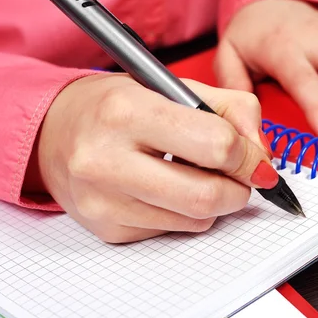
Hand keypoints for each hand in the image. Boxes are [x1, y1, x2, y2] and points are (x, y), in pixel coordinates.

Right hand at [27, 74, 274, 242]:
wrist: (55, 132)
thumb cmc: (116, 106)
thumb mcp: (173, 86)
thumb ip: (231, 109)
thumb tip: (263, 155)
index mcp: (127, 112)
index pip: (215, 146)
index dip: (249, 156)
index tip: (257, 160)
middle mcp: (106, 160)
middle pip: (206, 196)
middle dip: (239, 190)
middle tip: (241, 177)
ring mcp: (102, 202)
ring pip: (195, 221)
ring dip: (215, 202)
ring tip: (198, 175)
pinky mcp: (106, 230)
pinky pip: (173, 231)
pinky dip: (186, 213)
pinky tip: (168, 189)